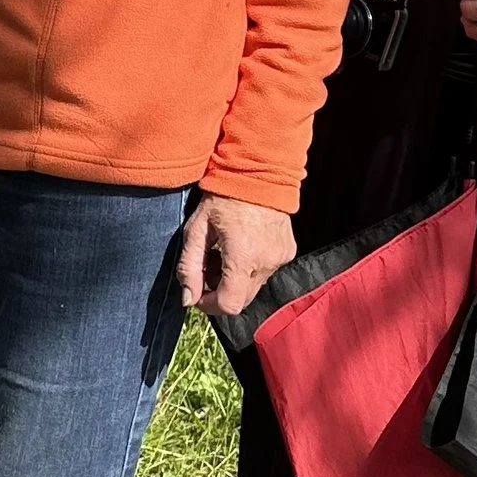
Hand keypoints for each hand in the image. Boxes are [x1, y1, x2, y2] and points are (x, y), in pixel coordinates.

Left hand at [180, 188, 297, 317]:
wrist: (257, 171)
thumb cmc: (221, 196)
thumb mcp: (196, 229)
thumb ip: (189, 266)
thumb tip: (187, 299)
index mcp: (242, 257)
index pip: (229, 305)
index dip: (210, 305)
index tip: (199, 293)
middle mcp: (266, 261)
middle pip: (242, 298)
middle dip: (221, 290)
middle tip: (209, 264)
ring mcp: (280, 257)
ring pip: (254, 285)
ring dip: (236, 278)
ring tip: (225, 251)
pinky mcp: (288, 251)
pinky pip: (267, 270)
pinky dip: (252, 266)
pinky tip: (243, 244)